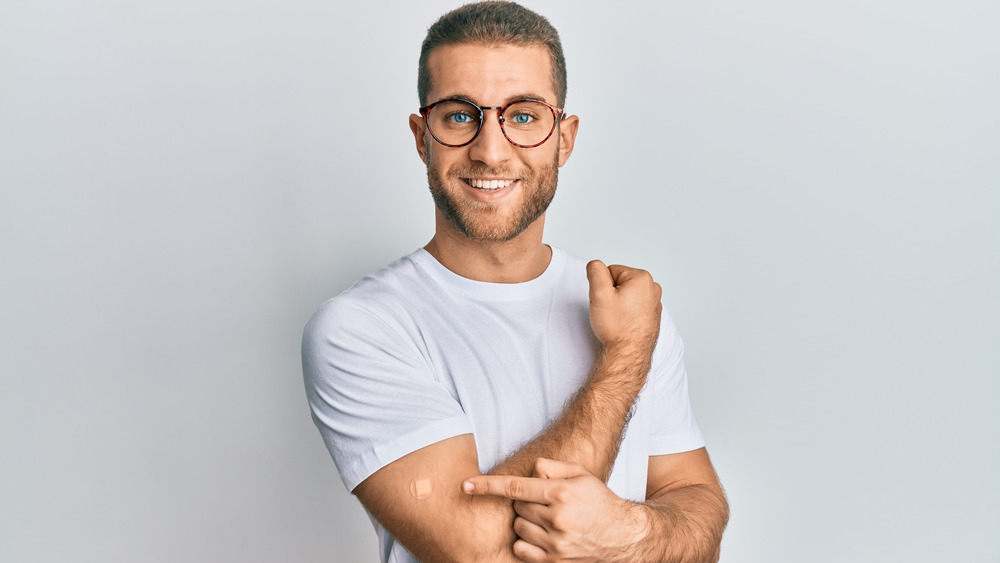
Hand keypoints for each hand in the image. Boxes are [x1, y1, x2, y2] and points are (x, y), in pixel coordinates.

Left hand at [463, 459, 643, 562]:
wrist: (623, 537)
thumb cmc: (600, 502)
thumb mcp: (582, 475)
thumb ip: (552, 467)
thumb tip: (530, 471)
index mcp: (562, 494)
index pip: (516, 487)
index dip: (487, 485)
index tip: (465, 485)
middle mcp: (558, 519)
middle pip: (517, 507)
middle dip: (525, 502)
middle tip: (545, 503)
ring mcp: (555, 543)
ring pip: (518, 527)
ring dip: (526, 522)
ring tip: (548, 521)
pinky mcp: (554, 562)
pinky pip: (521, 549)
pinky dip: (526, 542)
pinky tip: (543, 536)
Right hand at [586, 260, 661, 351]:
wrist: (629, 353)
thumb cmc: (617, 327)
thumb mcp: (599, 293)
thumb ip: (595, 271)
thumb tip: (595, 265)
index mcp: (642, 278)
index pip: (611, 271)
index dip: (603, 286)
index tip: (606, 302)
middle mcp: (653, 288)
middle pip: (620, 282)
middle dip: (612, 294)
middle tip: (611, 311)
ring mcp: (655, 303)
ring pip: (627, 295)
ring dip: (619, 304)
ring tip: (618, 318)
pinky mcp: (653, 315)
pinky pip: (634, 307)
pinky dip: (627, 313)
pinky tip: (624, 324)